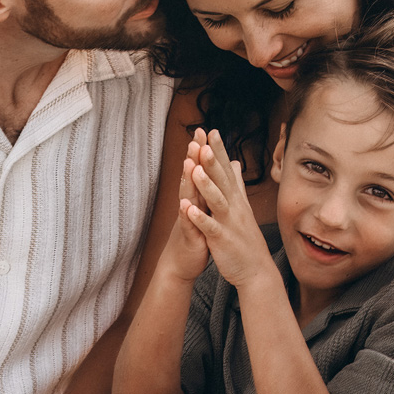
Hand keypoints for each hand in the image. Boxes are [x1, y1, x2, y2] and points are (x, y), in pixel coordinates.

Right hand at [161, 129, 211, 282]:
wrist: (183, 263)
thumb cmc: (196, 234)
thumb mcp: (204, 210)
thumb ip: (207, 190)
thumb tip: (210, 172)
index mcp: (199, 198)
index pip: (201, 170)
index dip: (203, 151)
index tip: (208, 130)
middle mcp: (190, 204)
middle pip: (191, 177)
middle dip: (194, 157)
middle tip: (196, 136)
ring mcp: (186, 219)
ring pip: (187, 196)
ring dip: (187, 180)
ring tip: (189, 163)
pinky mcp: (188, 236)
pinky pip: (186, 223)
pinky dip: (185, 214)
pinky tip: (184, 204)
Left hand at [185, 130, 272, 287]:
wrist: (256, 269)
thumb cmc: (246, 238)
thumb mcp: (243, 207)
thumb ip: (237, 184)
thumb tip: (235, 162)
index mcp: (236, 199)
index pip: (228, 170)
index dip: (220, 151)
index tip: (212, 131)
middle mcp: (234, 208)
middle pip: (223, 180)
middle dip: (213, 161)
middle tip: (204, 141)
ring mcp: (229, 224)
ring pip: (217, 201)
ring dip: (206, 185)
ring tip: (195, 169)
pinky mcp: (222, 241)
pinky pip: (210, 228)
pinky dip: (200, 219)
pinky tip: (187, 209)